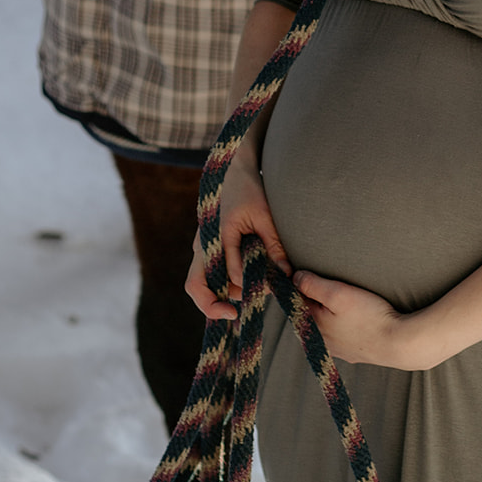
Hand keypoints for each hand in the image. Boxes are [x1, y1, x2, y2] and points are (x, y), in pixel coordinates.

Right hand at [183, 148, 289, 321]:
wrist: (233, 167)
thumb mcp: (265, 215)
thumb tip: (285, 273)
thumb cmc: (249, 188)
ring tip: (247, 294)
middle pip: (196, 286)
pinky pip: (207, 273)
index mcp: (215, 237)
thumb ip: (273, 244)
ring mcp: (202, 247)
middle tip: (235, 314)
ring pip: (201, 282)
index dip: (244, 287)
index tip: (261, 292)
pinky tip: (241, 286)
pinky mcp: (208, 247)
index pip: (226, 274)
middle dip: (213, 305)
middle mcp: (202, 245)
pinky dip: (221, 283)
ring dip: (220, 293)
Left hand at [294, 270, 439, 370]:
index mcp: (314, 326)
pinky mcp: (355, 353)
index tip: (309, 272)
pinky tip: (356, 319)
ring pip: (328, 326)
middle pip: (313, 314)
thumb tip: (295, 278)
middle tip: (330, 283)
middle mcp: (323, 341)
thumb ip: (313, 285)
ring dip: (332, 314)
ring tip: (345, 299)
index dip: (302, 285)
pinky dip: (346, 325)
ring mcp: (339, 350)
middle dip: (318, 299)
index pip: (298, 302)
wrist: (397, 344)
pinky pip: (344, 335)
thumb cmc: (368, 316)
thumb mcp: (338, 293)